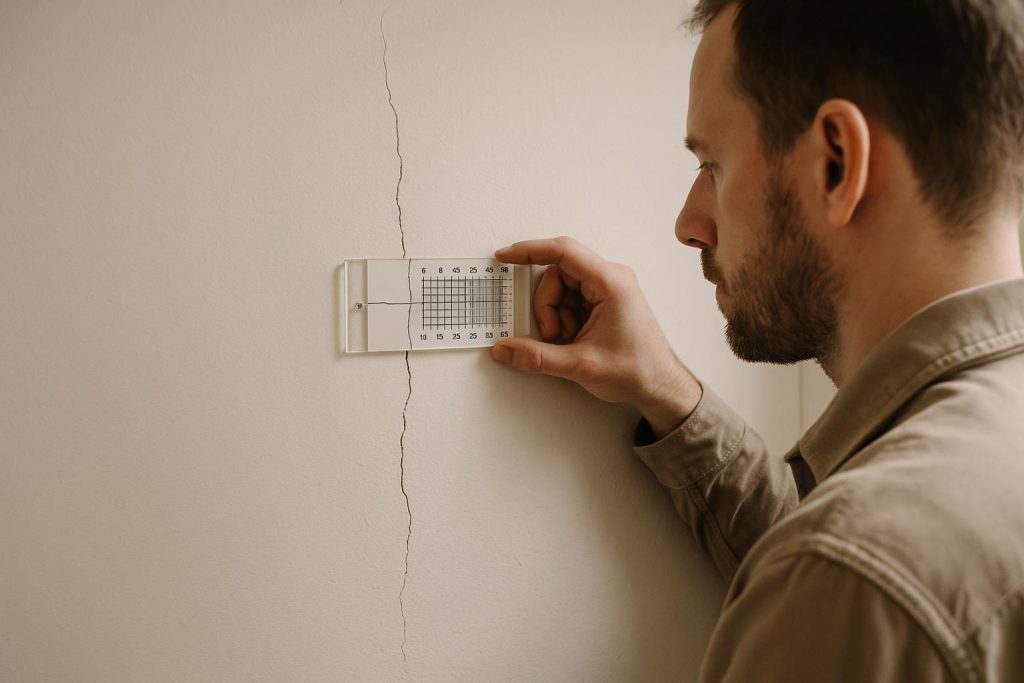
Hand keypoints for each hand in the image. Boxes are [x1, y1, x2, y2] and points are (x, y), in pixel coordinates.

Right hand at [490, 236, 702, 438]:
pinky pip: (570, 302)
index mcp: (611, 283)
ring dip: (555, 317)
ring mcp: (608, 290)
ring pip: (561, 290)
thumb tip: (503, 349)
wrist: (661, 387)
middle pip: (557, 275)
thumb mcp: (580, 365)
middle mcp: (610, 279)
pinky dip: (564, 321)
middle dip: (547, 307)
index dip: (529, 251)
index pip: (562, 252)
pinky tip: (574, 341)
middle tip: (553, 336)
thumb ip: (537, 357)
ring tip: (569, 342)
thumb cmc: (637, 371)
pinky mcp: (604, 302)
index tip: (505, 256)